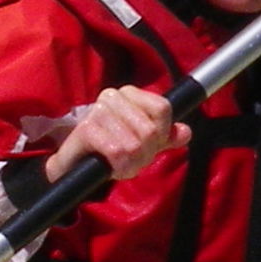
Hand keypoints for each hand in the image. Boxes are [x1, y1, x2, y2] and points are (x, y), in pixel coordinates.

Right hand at [42, 84, 181, 187]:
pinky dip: (119, 166)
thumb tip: (185, 132)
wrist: (74, 168)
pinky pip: (117, 151)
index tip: (150, 145)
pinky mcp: (86, 129)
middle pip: (150, 129)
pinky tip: (111, 168)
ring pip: (135, 143)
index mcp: (129, 93)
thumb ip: (166, 136)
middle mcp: (112, 96)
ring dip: (131, 164)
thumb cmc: (108, 152)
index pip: (162, 108)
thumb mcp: (143, 143)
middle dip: (145, 154)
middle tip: (131, 160)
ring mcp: (97, 111)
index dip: (162, 133)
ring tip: (120, 165)